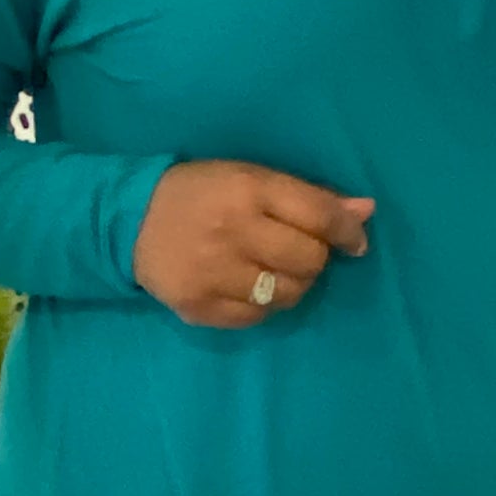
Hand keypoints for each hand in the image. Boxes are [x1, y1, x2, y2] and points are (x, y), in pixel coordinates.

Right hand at [131, 160, 374, 327]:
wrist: (128, 220)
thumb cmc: (201, 192)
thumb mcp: (250, 178)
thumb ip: (308, 197)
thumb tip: (366, 211)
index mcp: (247, 189)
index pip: (318, 216)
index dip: (347, 231)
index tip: (355, 241)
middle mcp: (231, 231)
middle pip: (309, 261)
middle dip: (315, 258)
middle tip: (298, 250)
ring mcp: (213, 274)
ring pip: (287, 295)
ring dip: (293, 285)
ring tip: (273, 269)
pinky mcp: (199, 307)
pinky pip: (257, 317)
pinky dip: (264, 305)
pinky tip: (248, 286)